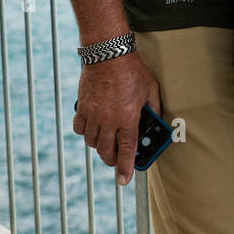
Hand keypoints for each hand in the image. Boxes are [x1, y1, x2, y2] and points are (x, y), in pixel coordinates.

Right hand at [72, 50, 161, 186]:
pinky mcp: (83, 107)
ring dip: (99, 146)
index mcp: (128, 117)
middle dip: (111, 160)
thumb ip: (153, 108)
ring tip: (106, 141)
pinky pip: (79, 128)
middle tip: (116, 160)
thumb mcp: (151, 88)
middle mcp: (109, 120)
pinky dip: (85, 133)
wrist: (109, 53)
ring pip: (91, 142)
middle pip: (106, 151)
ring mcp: (93, 114)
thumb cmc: (132, 70)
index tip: (123, 180)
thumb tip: (154, 120)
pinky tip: (92, 128)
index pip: (127, 150)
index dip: (125, 168)